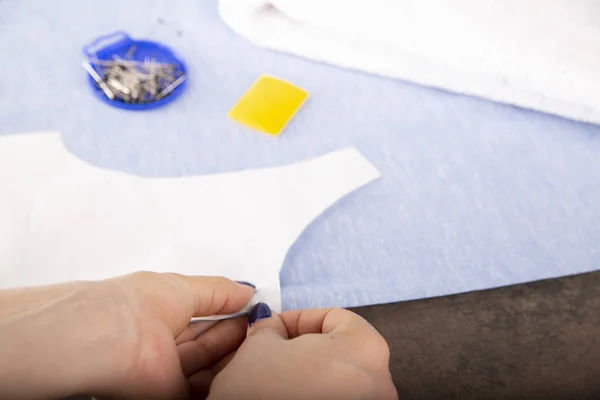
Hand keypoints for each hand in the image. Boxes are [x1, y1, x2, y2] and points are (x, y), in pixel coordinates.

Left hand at [0, 272, 254, 399]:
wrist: (93, 347)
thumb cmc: (127, 310)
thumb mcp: (179, 289)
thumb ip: (216, 292)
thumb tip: (247, 290)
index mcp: (161, 306)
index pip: (204, 308)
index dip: (232, 308)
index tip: (258, 309)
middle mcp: (161, 338)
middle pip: (208, 339)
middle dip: (237, 334)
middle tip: (266, 330)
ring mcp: (162, 371)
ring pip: (205, 365)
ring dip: (232, 356)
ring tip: (261, 347)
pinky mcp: (162, 395)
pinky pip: (198, 388)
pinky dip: (220, 380)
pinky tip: (242, 371)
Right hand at [208, 303, 397, 399]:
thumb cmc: (268, 394)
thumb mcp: (258, 347)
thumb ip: (269, 327)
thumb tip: (270, 324)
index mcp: (365, 346)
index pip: (333, 317)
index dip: (298, 319)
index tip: (273, 327)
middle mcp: (379, 380)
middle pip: (339, 349)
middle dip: (301, 349)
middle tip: (270, 352)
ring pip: (338, 380)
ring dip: (307, 376)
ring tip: (274, 382)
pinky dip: (316, 397)